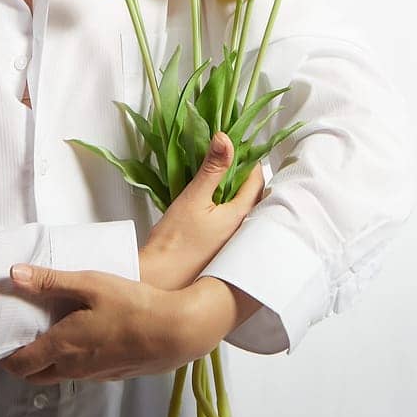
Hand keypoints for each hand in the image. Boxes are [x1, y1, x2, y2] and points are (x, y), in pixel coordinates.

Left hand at [0, 265, 201, 383]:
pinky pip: (83, 372)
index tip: (0, 345)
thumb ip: (50, 280)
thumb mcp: (90, 283)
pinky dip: (73, 361)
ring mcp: (94, 374)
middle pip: (35, 376)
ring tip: (52, 336)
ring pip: (59, 375)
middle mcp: (74, 366)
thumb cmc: (134, 306)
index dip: (5, 358)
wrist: (175, 332)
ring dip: (49, 362)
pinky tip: (86, 339)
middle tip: (21, 342)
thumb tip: (15, 274)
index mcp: (62, 346)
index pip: (20, 364)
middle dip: (23, 363)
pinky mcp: (111, 375)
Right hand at [138, 132, 265, 290]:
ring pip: (240, 207)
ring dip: (232, 190)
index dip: (248, 159)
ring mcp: (233, 241)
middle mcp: (243, 230)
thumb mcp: (194, 196)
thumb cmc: (175, 242)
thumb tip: (225, 139)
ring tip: (216, 177)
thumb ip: (212, 168)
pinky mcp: (220, 246)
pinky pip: (229, 219)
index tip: (236, 147)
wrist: (160, 277)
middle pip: (252, 194)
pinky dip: (223, 205)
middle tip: (226, 159)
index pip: (257, 180)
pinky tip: (207, 202)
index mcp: (241, 216)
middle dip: (242, 174)